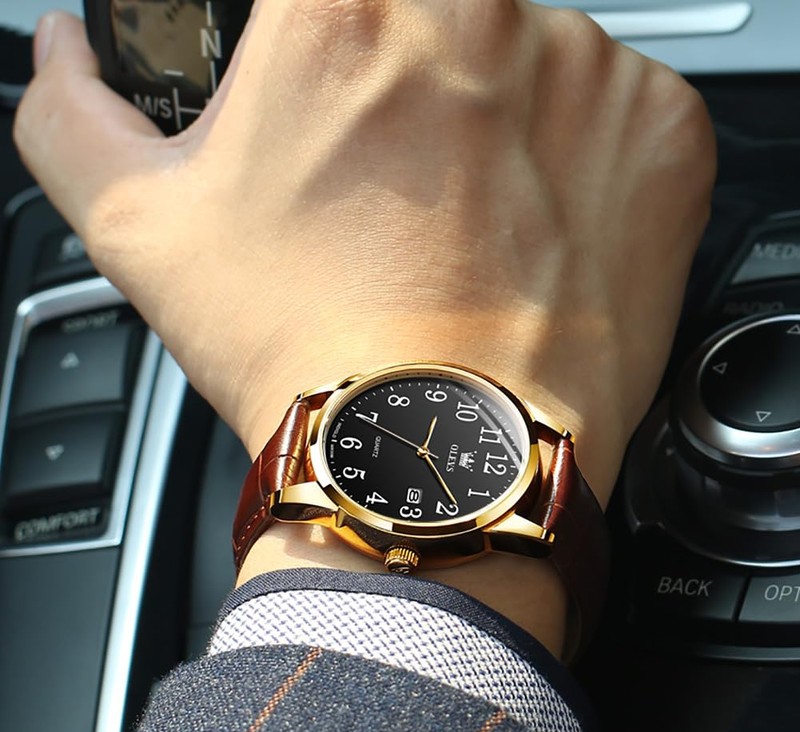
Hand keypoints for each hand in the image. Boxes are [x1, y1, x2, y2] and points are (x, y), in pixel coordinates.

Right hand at [14, 0, 714, 508]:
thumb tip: (67, 55)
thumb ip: (77, 116)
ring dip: (487, 128)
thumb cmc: (307, 347)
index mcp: (343, 2)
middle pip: (428, 20)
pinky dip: (573, 165)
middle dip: (398, 92)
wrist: (439, 454)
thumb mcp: (143, 229)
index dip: (314, 54)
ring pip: (523, 64)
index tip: (323, 103)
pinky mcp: (660, 137)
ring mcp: (586, 70)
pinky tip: (527, 237)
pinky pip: (611, 116)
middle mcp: (477, 9)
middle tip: (384, 189)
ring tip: (455, 230)